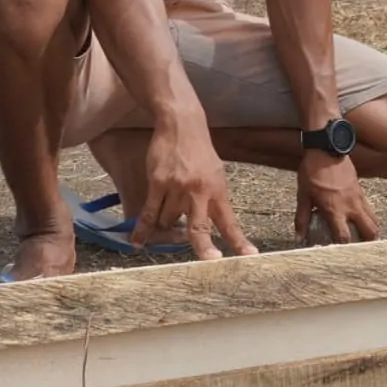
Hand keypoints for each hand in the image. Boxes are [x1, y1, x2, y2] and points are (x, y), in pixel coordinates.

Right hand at [132, 105, 259, 260]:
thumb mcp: (216, 174)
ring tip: (167, 211)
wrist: (182, 125)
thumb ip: (213, 199)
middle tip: (210, 261)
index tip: (249, 256)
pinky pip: (149, 213)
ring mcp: (177, 188)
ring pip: (169, 221)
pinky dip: (143, 229)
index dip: (238, 241)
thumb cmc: (200, 151)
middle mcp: (199, 192)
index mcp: (218, 191)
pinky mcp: (158, 183)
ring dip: (166, 223)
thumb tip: (214, 225)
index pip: (229, 222)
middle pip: (200, 228)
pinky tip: (137, 242)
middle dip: (204, 248)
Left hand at [296, 152, 381, 244]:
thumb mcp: (303, 196)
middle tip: (360, 248)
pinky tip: (360, 220)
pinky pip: (370, 209)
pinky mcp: (361, 191)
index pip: (344, 237)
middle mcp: (350, 207)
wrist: (326, 149)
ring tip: (363, 237)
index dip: (342, 248)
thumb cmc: (312, 172)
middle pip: (369, 232)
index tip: (337, 253)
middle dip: (368, 242)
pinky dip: (368, 218)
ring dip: (371, 231)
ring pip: (373, 220)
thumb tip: (299, 238)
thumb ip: (301, 219)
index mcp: (334, 210)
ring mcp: (358, 198)